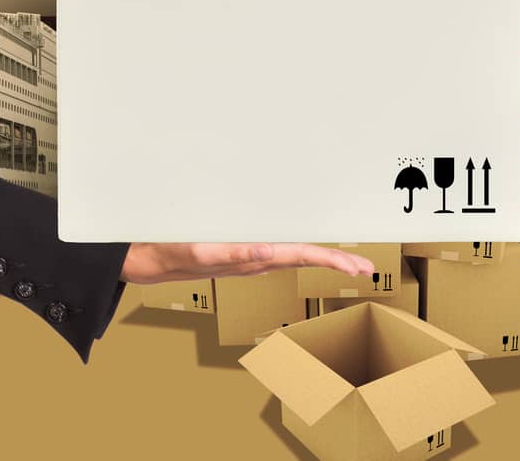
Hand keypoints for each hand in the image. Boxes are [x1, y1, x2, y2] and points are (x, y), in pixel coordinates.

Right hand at [120, 241, 374, 284]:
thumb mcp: (204, 251)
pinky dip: (298, 251)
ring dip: (321, 257)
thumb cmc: (176, 252)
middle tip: (366, 268)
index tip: (356, 267)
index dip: (331, 260)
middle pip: (305, 260)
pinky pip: (278, 251)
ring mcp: (251, 258)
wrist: (153, 260)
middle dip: (336, 262)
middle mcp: (257, 260)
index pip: (301, 258)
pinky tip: (306, 251)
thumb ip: (237, 254)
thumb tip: (269, 252)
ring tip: (347, 261)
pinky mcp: (243, 252)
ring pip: (294, 257)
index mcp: (254, 258)